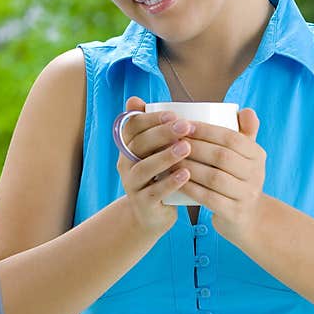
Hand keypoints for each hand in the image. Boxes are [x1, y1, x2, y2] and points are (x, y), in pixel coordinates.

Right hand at [116, 96, 193, 233]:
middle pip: (139, 144)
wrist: (151, 214)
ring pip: (145, 168)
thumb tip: (136, 98)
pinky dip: (170, 182)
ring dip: (166, 156)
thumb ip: (154, 126)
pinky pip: (154, 192)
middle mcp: (125, 163)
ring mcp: (132, 184)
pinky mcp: (143, 203)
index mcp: (128, 146)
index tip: (174, 114)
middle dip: (163, 133)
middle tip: (186, 126)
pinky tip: (186, 174)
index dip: (151, 119)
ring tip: (187, 148)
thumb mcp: (155, 151)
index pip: (133, 126)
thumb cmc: (159, 175)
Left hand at [175, 108, 265, 239]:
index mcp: (257, 155)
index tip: (185, 125)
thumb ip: (246, 132)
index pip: (232, 138)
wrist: (248, 218)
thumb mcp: (247, 156)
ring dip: (190, 166)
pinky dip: (191, 188)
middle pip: (222, 156)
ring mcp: (246, 195)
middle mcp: (256, 174)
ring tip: (171, 160)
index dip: (208, 130)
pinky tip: (176, 181)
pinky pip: (209, 198)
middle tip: (173, 141)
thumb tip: (244, 110)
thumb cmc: (239, 179)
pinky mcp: (234, 213)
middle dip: (195, 147)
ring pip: (214, 177)